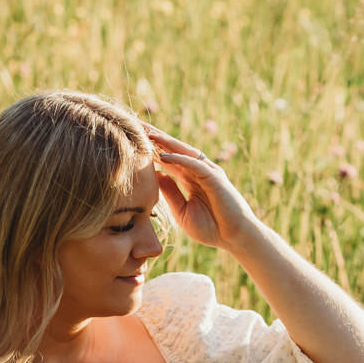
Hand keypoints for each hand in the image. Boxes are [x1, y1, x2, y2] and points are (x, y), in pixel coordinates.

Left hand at [145, 126, 261, 251]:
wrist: (234, 239)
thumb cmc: (210, 228)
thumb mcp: (181, 211)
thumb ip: (169, 192)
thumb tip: (154, 175)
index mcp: (188, 178)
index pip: (165, 158)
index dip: (148, 148)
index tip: (129, 139)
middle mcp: (197, 170)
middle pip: (172, 149)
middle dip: (154, 137)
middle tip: (133, 123)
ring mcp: (207, 172)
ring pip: (183, 152)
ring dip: (165, 141)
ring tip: (147, 132)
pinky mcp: (216, 179)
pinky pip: (196, 165)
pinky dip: (180, 159)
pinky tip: (164, 155)